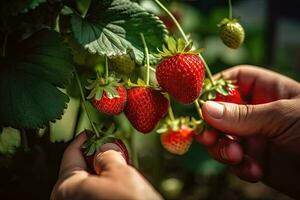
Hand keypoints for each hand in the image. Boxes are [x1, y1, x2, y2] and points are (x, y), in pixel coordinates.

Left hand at [51, 133, 161, 199]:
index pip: (71, 153)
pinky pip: (92, 191)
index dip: (84, 138)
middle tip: (110, 145)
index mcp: (67, 188)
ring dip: (101, 168)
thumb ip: (108, 153)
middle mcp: (67, 199)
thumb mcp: (120, 171)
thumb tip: (104, 146)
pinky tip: (117, 179)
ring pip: (87, 179)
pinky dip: (103, 181)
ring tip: (117, 161)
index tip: (93, 131)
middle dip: (95, 154)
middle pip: (78, 166)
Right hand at [200, 65, 299, 197]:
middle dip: (212, 125)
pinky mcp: (256, 162)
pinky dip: (239, 167)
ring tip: (236, 156)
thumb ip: (243, 115)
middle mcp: (258, 113)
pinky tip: (254, 172)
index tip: (197, 100)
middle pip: (221, 112)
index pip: (234, 80)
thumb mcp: (283, 117)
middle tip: (206, 136)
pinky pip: (235, 162)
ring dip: (223, 149)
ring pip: (223, 139)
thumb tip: (205, 108)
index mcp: (268, 91)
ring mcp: (256, 138)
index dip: (215, 87)